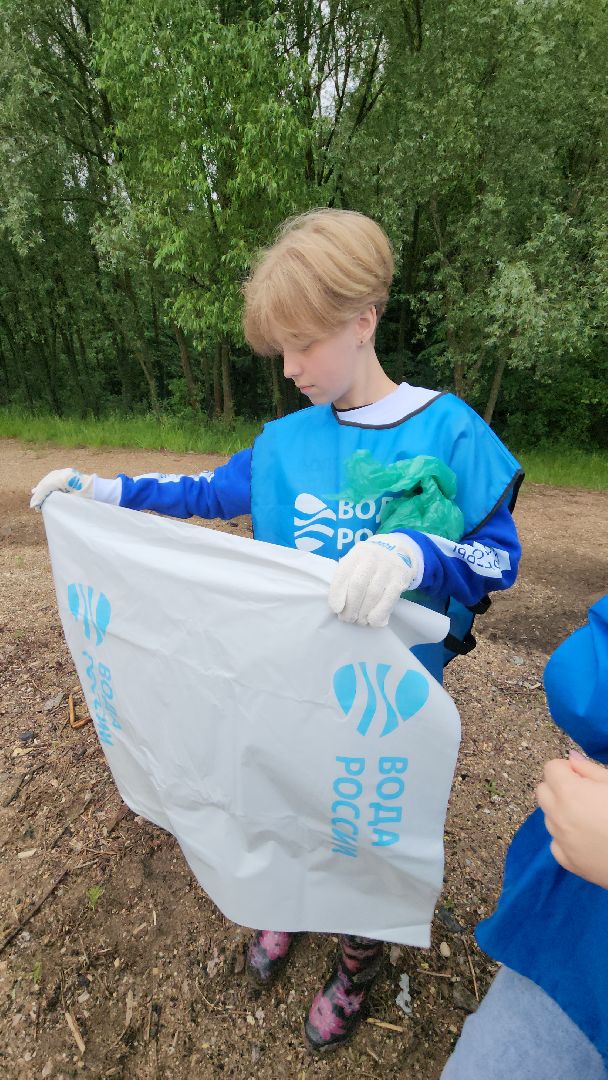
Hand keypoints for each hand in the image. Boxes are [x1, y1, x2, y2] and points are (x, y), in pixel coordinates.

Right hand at [30, 468, 93, 509]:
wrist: (102, 491)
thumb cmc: (89, 498)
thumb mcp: (72, 501)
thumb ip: (57, 501)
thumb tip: (43, 504)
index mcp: (65, 478)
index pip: (47, 486)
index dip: (39, 497)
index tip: (34, 506)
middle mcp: (64, 472)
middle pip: (47, 482)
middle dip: (39, 493)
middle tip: (34, 504)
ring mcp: (67, 472)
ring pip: (50, 479)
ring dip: (43, 487)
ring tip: (35, 494)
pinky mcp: (69, 474)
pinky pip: (55, 477)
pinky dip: (49, 484)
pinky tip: (44, 487)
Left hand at [328, 533, 421, 627]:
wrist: (398, 550)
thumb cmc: (370, 561)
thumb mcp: (356, 561)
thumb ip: (346, 578)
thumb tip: (339, 606)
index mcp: (357, 553)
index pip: (343, 574)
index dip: (337, 594)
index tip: (336, 609)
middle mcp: (372, 558)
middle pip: (358, 586)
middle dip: (350, 607)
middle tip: (347, 618)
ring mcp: (388, 568)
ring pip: (373, 594)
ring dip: (363, 612)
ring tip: (359, 621)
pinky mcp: (400, 579)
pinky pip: (388, 599)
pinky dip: (379, 612)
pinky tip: (372, 620)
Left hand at [537, 751, 607, 889]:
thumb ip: (590, 770)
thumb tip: (571, 759)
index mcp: (570, 793)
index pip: (550, 768)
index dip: (566, 769)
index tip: (581, 776)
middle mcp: (559, 817)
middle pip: (542, 791)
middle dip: (558, 787)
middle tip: (583, 794)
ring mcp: (561, 841)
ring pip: (548, 817)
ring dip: (561, 812)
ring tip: (589, 817)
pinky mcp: (568, 862)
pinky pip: (556, 842)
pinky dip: (566, 837)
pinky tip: (587, 838)